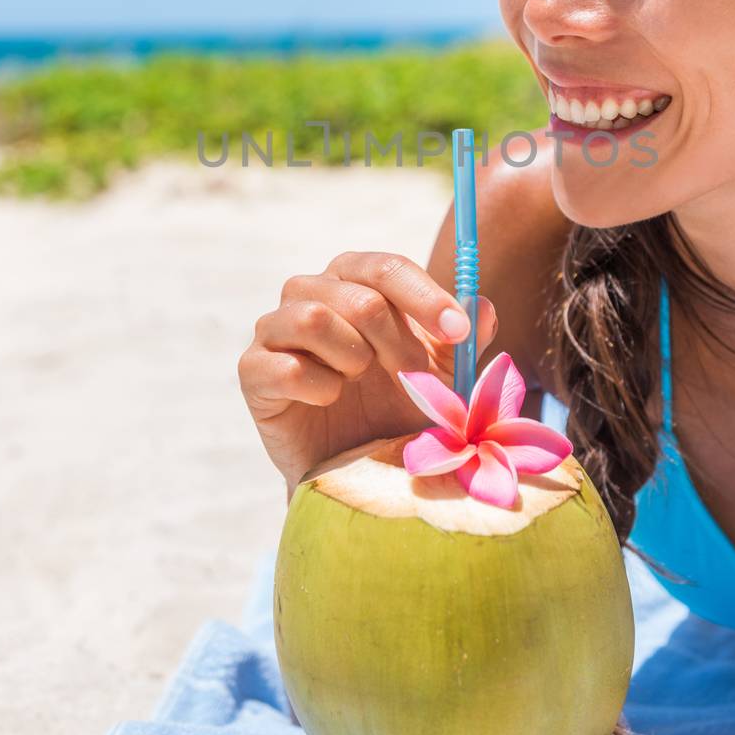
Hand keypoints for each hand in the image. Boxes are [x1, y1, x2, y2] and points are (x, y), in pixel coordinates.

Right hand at [239, 249, 497, 493]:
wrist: (353, 466)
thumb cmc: (396, 407)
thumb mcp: (442, 376)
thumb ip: (462, 341)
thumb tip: (481, 308)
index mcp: (354, 281)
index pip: (385, 267)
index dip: (425, 296)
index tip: (458, 333)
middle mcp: (310, 294)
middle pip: (355, 294)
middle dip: (393, 340)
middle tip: (408, 375)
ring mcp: (275, 330)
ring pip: (311, 317)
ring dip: (350, 356)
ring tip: (358, 381)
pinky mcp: (253, 372)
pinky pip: (283, 365)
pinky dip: (317, 386)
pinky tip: (329, 400)